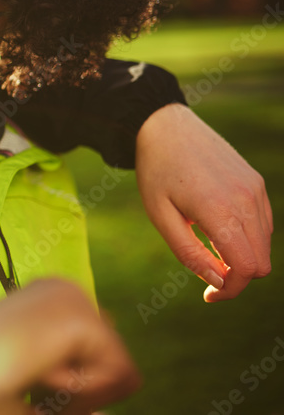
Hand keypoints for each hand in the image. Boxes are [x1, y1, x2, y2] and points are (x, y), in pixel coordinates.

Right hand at [0, 279, 139, 414]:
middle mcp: (65, 290)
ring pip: (119, 372)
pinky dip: (79, 392)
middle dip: (79, 394)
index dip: (72, 391)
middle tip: (28, 384)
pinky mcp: (81, 315)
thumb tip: (108, 412)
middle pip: (115, 366)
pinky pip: (118, 375)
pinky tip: (37, 371)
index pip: (100, 358)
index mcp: (49, 303)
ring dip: (76, 394)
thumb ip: (75, 397)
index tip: (25, 385)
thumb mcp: (33, 389)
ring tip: (29, 376)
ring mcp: (73, 296)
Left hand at [136, 103, 272, 301]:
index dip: (230, 290)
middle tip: (206, 275)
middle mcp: (246, 200)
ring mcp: (255, 189)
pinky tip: (219, 231)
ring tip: (208, 250)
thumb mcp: (160, 215)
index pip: (246, 268)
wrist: (166, 126)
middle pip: (260, 262)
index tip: (208, 295)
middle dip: (236, 277)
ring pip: (264, 245)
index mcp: (220, 211)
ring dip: (242, 257)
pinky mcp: (256, 182)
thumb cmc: (156, 171)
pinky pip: (263, 223)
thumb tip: (218, 281)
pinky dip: (247, 237)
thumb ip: (189, 252)